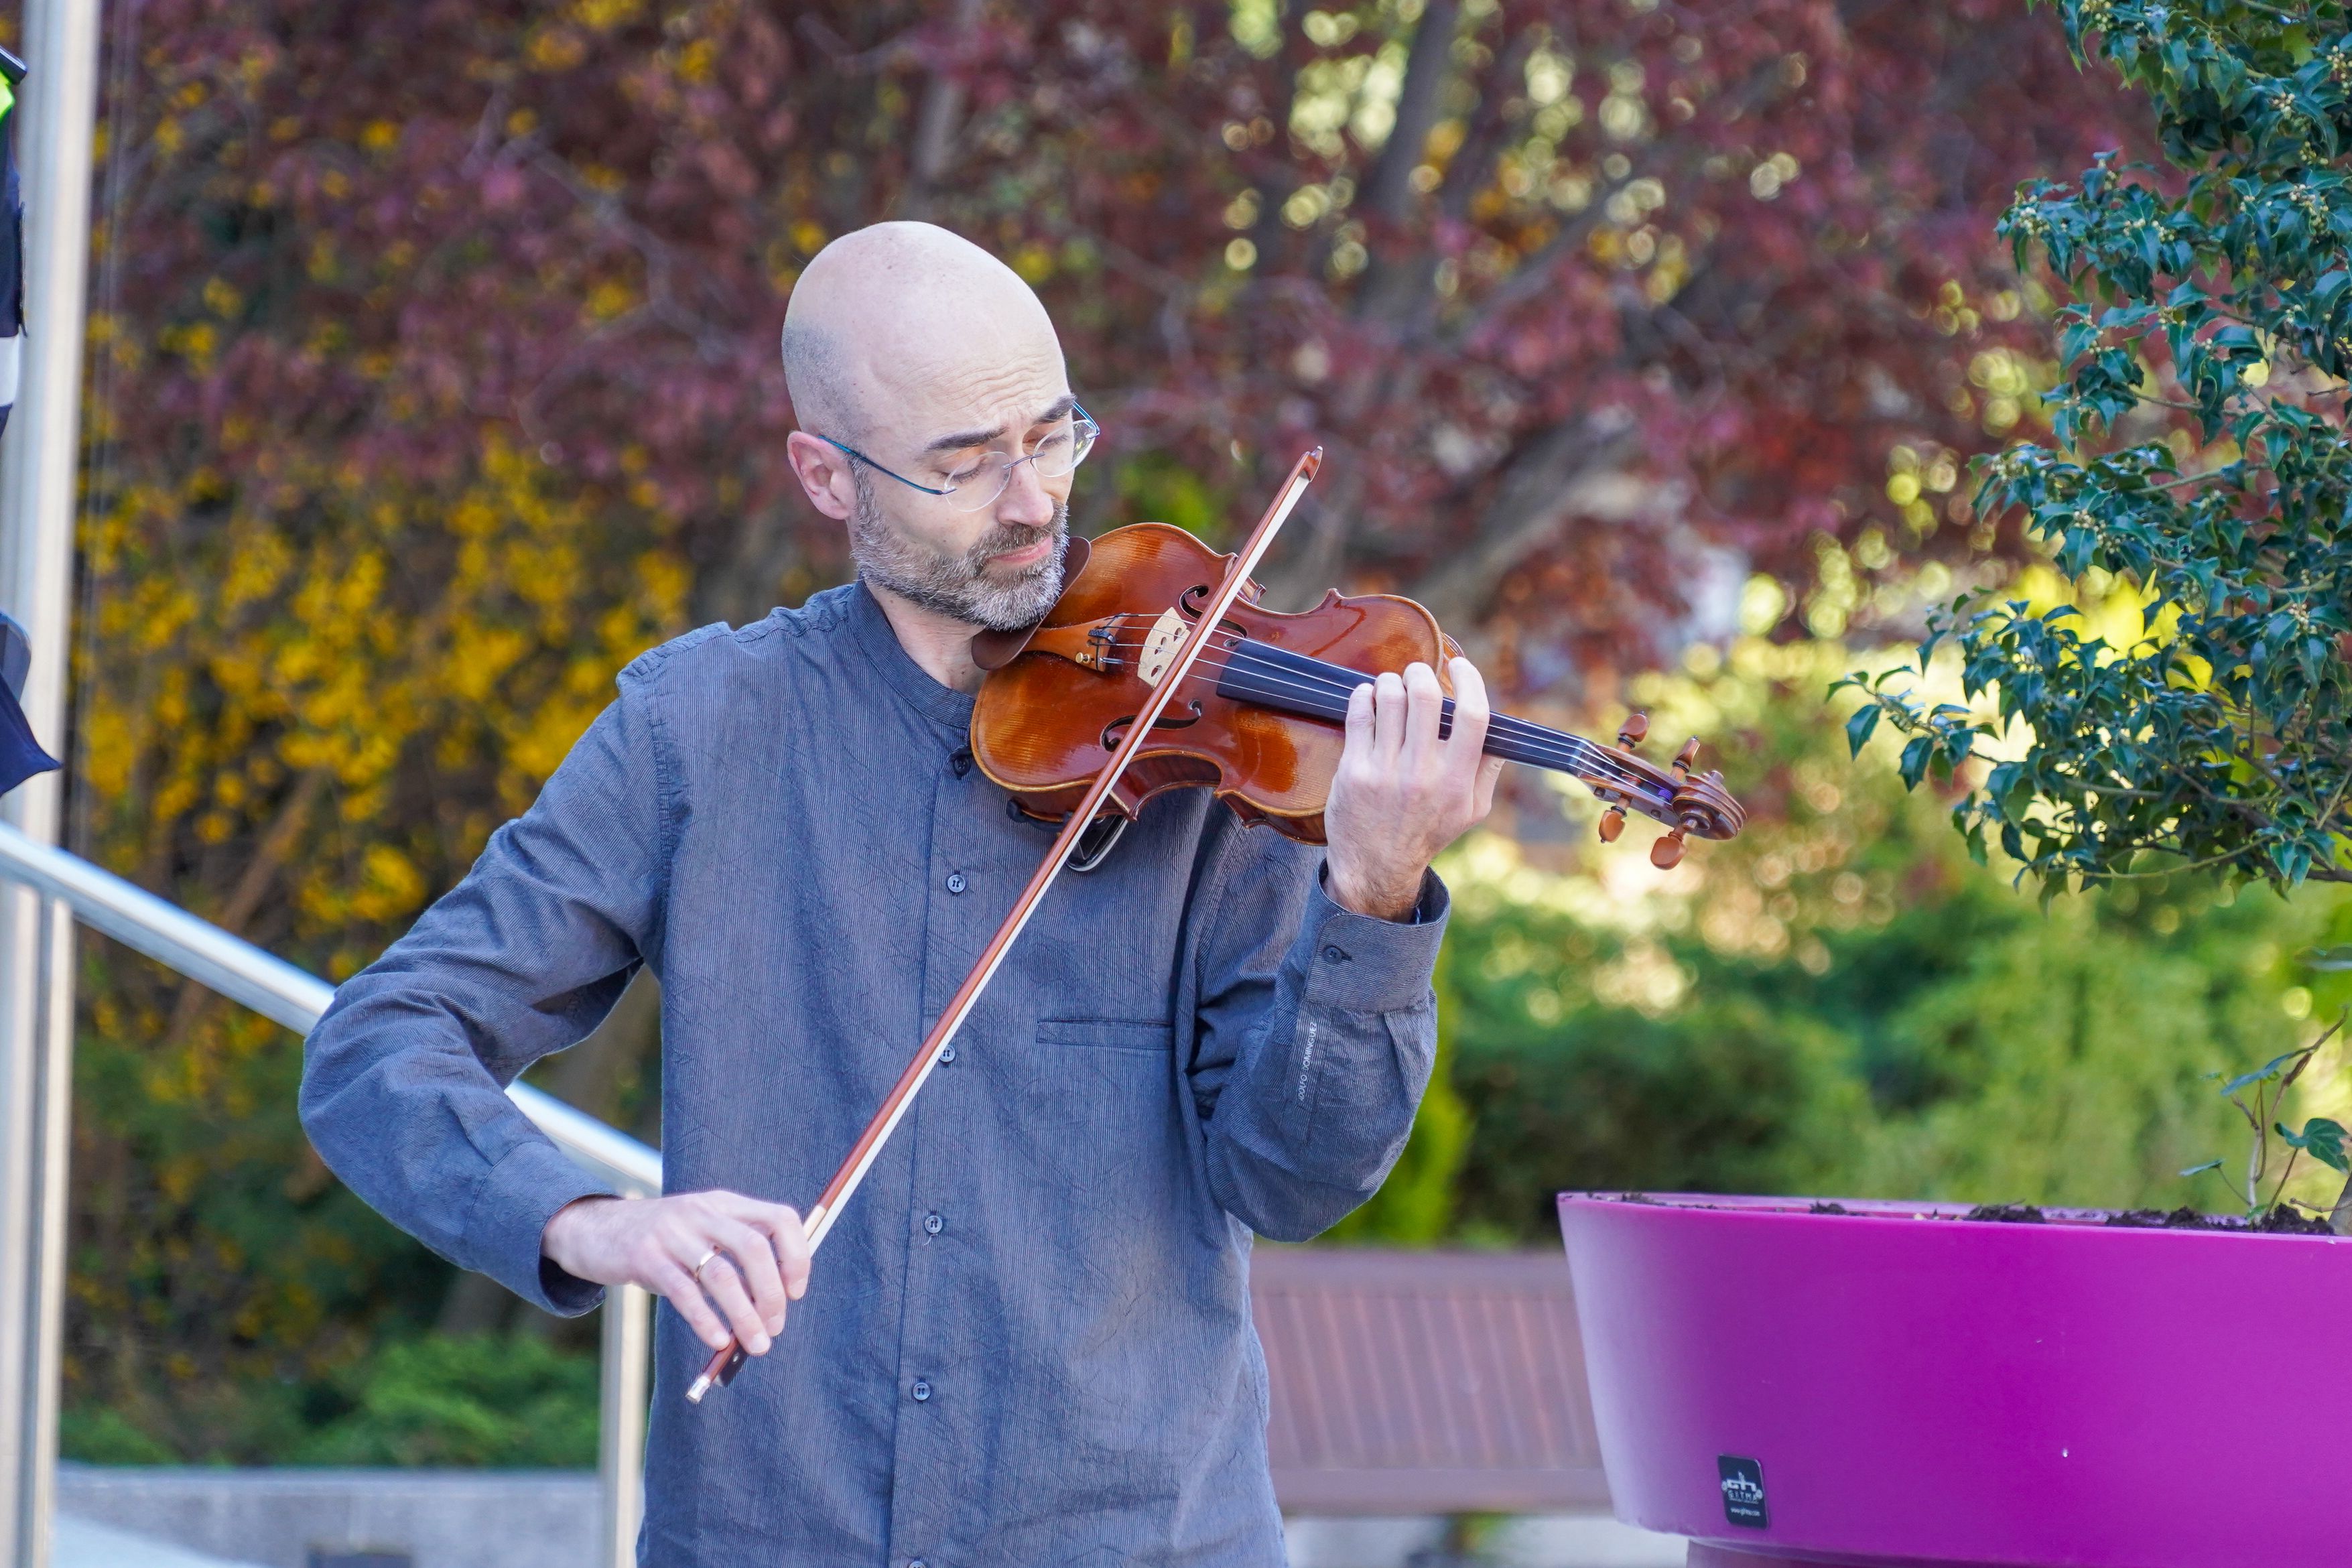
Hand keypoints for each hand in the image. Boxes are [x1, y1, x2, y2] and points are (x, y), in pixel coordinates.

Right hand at [542, 1190, 810, 1356]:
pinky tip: (717, 1341)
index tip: (797, 1292)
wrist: (595, 1229)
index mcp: (724, 1203)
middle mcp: (702, 1212)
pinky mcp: (645, 1257)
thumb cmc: (662, 1242)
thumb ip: (736, 1257)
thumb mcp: (702, 1232)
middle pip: (755, 1248)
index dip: (797, 1255)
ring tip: (756, 1344)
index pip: (780, 1218)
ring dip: (745, 1315)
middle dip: (772, 1293)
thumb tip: (775, 1306)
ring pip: (723, 1275)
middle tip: (776, 1326)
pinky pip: (685, 1292)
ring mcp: (672, 1233)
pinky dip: (706, 1320)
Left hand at [1323, 657, 1504, 919]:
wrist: (1378, 865)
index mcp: (1457, 779)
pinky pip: (1359, 715)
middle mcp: (1422, 774)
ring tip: (1392, 686)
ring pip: (1389, 700)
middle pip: (1425, 696)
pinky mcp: (1354, 771)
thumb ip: (1488, 767)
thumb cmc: (1429, 831)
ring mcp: (1385, 771)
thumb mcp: (1473, 809)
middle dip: (1421, 673)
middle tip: (1417, 673)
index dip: (1469, 680)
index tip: (1461, 665)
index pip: (1473, 715)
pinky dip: (1364, 696)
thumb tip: (1500, 726)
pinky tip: (1370, 697)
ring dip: (1391, 682)